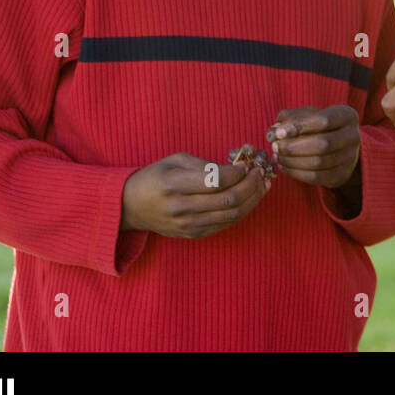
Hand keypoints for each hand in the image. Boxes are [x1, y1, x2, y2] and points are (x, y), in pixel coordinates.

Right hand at [120, 152, 269, 238]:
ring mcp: (188, 225)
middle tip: (260, 172)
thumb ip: (205, 164)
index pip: (217, 181)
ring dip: (253, 198)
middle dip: (251, 184)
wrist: (131, 207)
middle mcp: (181, 208)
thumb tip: (236, 167)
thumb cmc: (155, 177)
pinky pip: (226, 224)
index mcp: (174, 185)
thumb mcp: (175, 161)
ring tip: (263, 184)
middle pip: (228, 200)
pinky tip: (251, 198)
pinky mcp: (194, 234)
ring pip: (232, 214)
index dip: (238, 172)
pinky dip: (243, 210)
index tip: (247, 163)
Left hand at [267, 105, 361, 189]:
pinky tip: (284, 166)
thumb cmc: (320, 126)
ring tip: (278, 157)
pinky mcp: (342, 175)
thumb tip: (275, 130)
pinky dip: (296, 173)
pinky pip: (317, 177)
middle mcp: (353, 136)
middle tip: (275, 147)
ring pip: (319, 163)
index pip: (323, 120)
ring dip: (293, 161)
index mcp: (347, 116)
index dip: (299, 126)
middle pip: (322, 144)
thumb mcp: (309, 115)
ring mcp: (350, 158)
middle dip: (294, 147)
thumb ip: (292, 118)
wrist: (340, 146)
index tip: (279, 132)